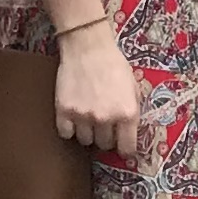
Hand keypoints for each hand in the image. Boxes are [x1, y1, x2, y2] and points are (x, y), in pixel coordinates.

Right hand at [54, 24, 144, 154]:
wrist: (88, 48)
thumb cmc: (114, 65)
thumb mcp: (134, 87)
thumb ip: (132, 110)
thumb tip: (131, 131)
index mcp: (127, 113)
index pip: (127, 148)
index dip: (126, 150)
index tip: (123, 149)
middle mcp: (106, 118)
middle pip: (105, 145)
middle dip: (106, 137)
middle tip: (104, 126)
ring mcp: (83, 116)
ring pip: (85, 141)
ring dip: (88, 133)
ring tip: (88, 119)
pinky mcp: (63, 111)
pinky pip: (66, 133)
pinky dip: (69, 129)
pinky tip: (74, 118)